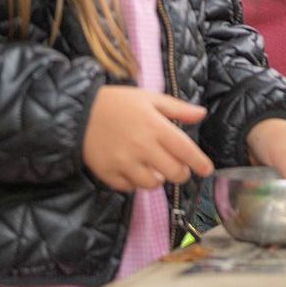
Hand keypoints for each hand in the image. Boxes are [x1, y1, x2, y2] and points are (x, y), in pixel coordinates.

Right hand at [82, 87, 213, 192]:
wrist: (79, 112)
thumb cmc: (118, 102)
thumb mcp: (150, 98)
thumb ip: (178, 108)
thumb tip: (202, 114)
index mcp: (155, 127)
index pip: (186, 150)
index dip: (199, 163)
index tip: (206, 169)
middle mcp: (142, 147)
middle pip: (173, 172)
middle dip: (181, 173)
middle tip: (178, 167)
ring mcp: (124, 162)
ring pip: (152, 184)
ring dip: (158, 178)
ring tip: (153, 167)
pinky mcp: (108, 173)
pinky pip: (129, 188)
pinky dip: (135, 182)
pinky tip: (133, 169)